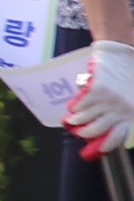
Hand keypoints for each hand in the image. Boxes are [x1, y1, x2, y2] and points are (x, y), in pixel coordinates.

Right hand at [73, 41, 133, 157]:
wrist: (122, 53)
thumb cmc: (131, 73)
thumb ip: (130, 110)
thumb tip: (119, 123)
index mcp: (133, 113)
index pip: (119, 136)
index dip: (107, 145)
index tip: (100, 147)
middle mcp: (122, 110)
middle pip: (97, 131)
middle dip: (85, 134)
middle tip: (80, 133)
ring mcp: (108, 101)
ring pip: (85, 119)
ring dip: (75, 122)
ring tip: (71, 121)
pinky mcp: (96, 91)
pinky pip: (80, 105)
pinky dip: (74, 108)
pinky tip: (73, 107)